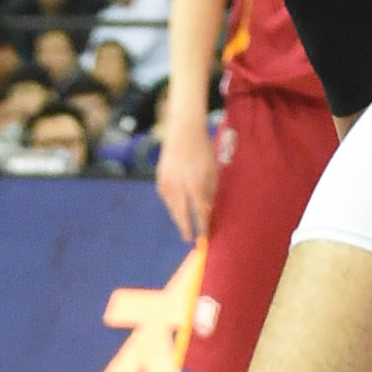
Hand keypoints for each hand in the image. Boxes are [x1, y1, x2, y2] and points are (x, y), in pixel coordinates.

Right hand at [155, 115, 219, 240]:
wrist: (184, 131)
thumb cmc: (203, 151)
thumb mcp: (212, 171)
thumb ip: (209, 192)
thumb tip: (207, 211)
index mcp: (195, 185)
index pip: (199, 213)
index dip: (201, 227)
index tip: (204, 238)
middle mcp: (179, 186)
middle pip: (181, 215)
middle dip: (186, 229)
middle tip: (189, 239)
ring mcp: (167, 182)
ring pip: (171, 207)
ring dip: (178, 218)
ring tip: (184, 225)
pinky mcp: (160, 178)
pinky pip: (166, 197)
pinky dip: (172, 204)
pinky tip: (177, 207)